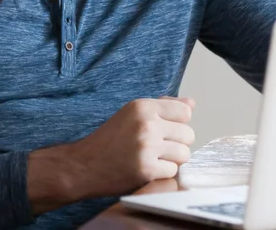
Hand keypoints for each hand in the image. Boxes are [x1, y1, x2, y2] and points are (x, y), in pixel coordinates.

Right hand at [37, 97, 195, 207]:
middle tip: (159, 147)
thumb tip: (191, 103)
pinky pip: (173, 171)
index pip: (185, 112)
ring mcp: (147, 148)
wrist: (84, 165)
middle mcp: (146, 124)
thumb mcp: (132, 114)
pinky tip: (148, 169)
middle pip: (188, 134)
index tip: (166, 130)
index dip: (178, 123)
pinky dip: (163, 173)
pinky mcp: (147, 170)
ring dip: (172, 159)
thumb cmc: (108, 139)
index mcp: (142, 107)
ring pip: (184, 154)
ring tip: (154, 158)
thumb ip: (162, 106)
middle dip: (177, 143)